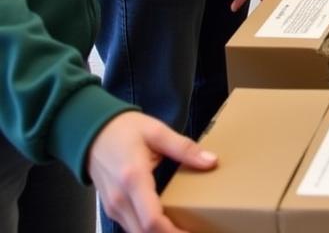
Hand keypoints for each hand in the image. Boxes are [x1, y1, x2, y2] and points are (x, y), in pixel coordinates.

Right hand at [88, 112, 217, 232]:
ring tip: (184, 229)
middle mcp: (120, 200)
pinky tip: (167, 226)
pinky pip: (131, 228)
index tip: (193, 232)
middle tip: (194, 231)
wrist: (93, 133)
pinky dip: (148, 232)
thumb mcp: (157, 132)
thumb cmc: (125, 130)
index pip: (151, 220)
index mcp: (133, 179)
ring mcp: (113, 207)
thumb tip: (211, 161)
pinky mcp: (112, 209)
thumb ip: (184, 148)